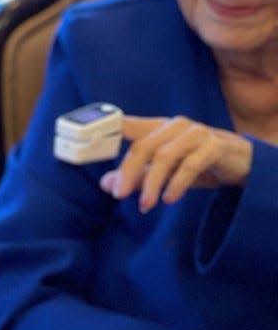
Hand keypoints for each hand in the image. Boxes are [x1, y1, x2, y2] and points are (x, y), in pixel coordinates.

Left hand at [99, 114, 251, 212]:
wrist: (240, 162)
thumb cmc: (196, 163)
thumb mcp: (163, 171)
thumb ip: (136, 176)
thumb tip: (106, 185)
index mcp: (159, 127)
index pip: (127, 124)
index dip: (107, 128)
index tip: (88, 136)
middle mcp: (176, 126)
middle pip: (143, 146)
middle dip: (128, 172)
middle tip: (120, 195)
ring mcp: (197, 133)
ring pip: (165, 156)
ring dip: (152, 183)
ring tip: (146, 205)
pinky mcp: (214, 146)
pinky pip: (191, 165)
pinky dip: (177, 183)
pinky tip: (169, 199)